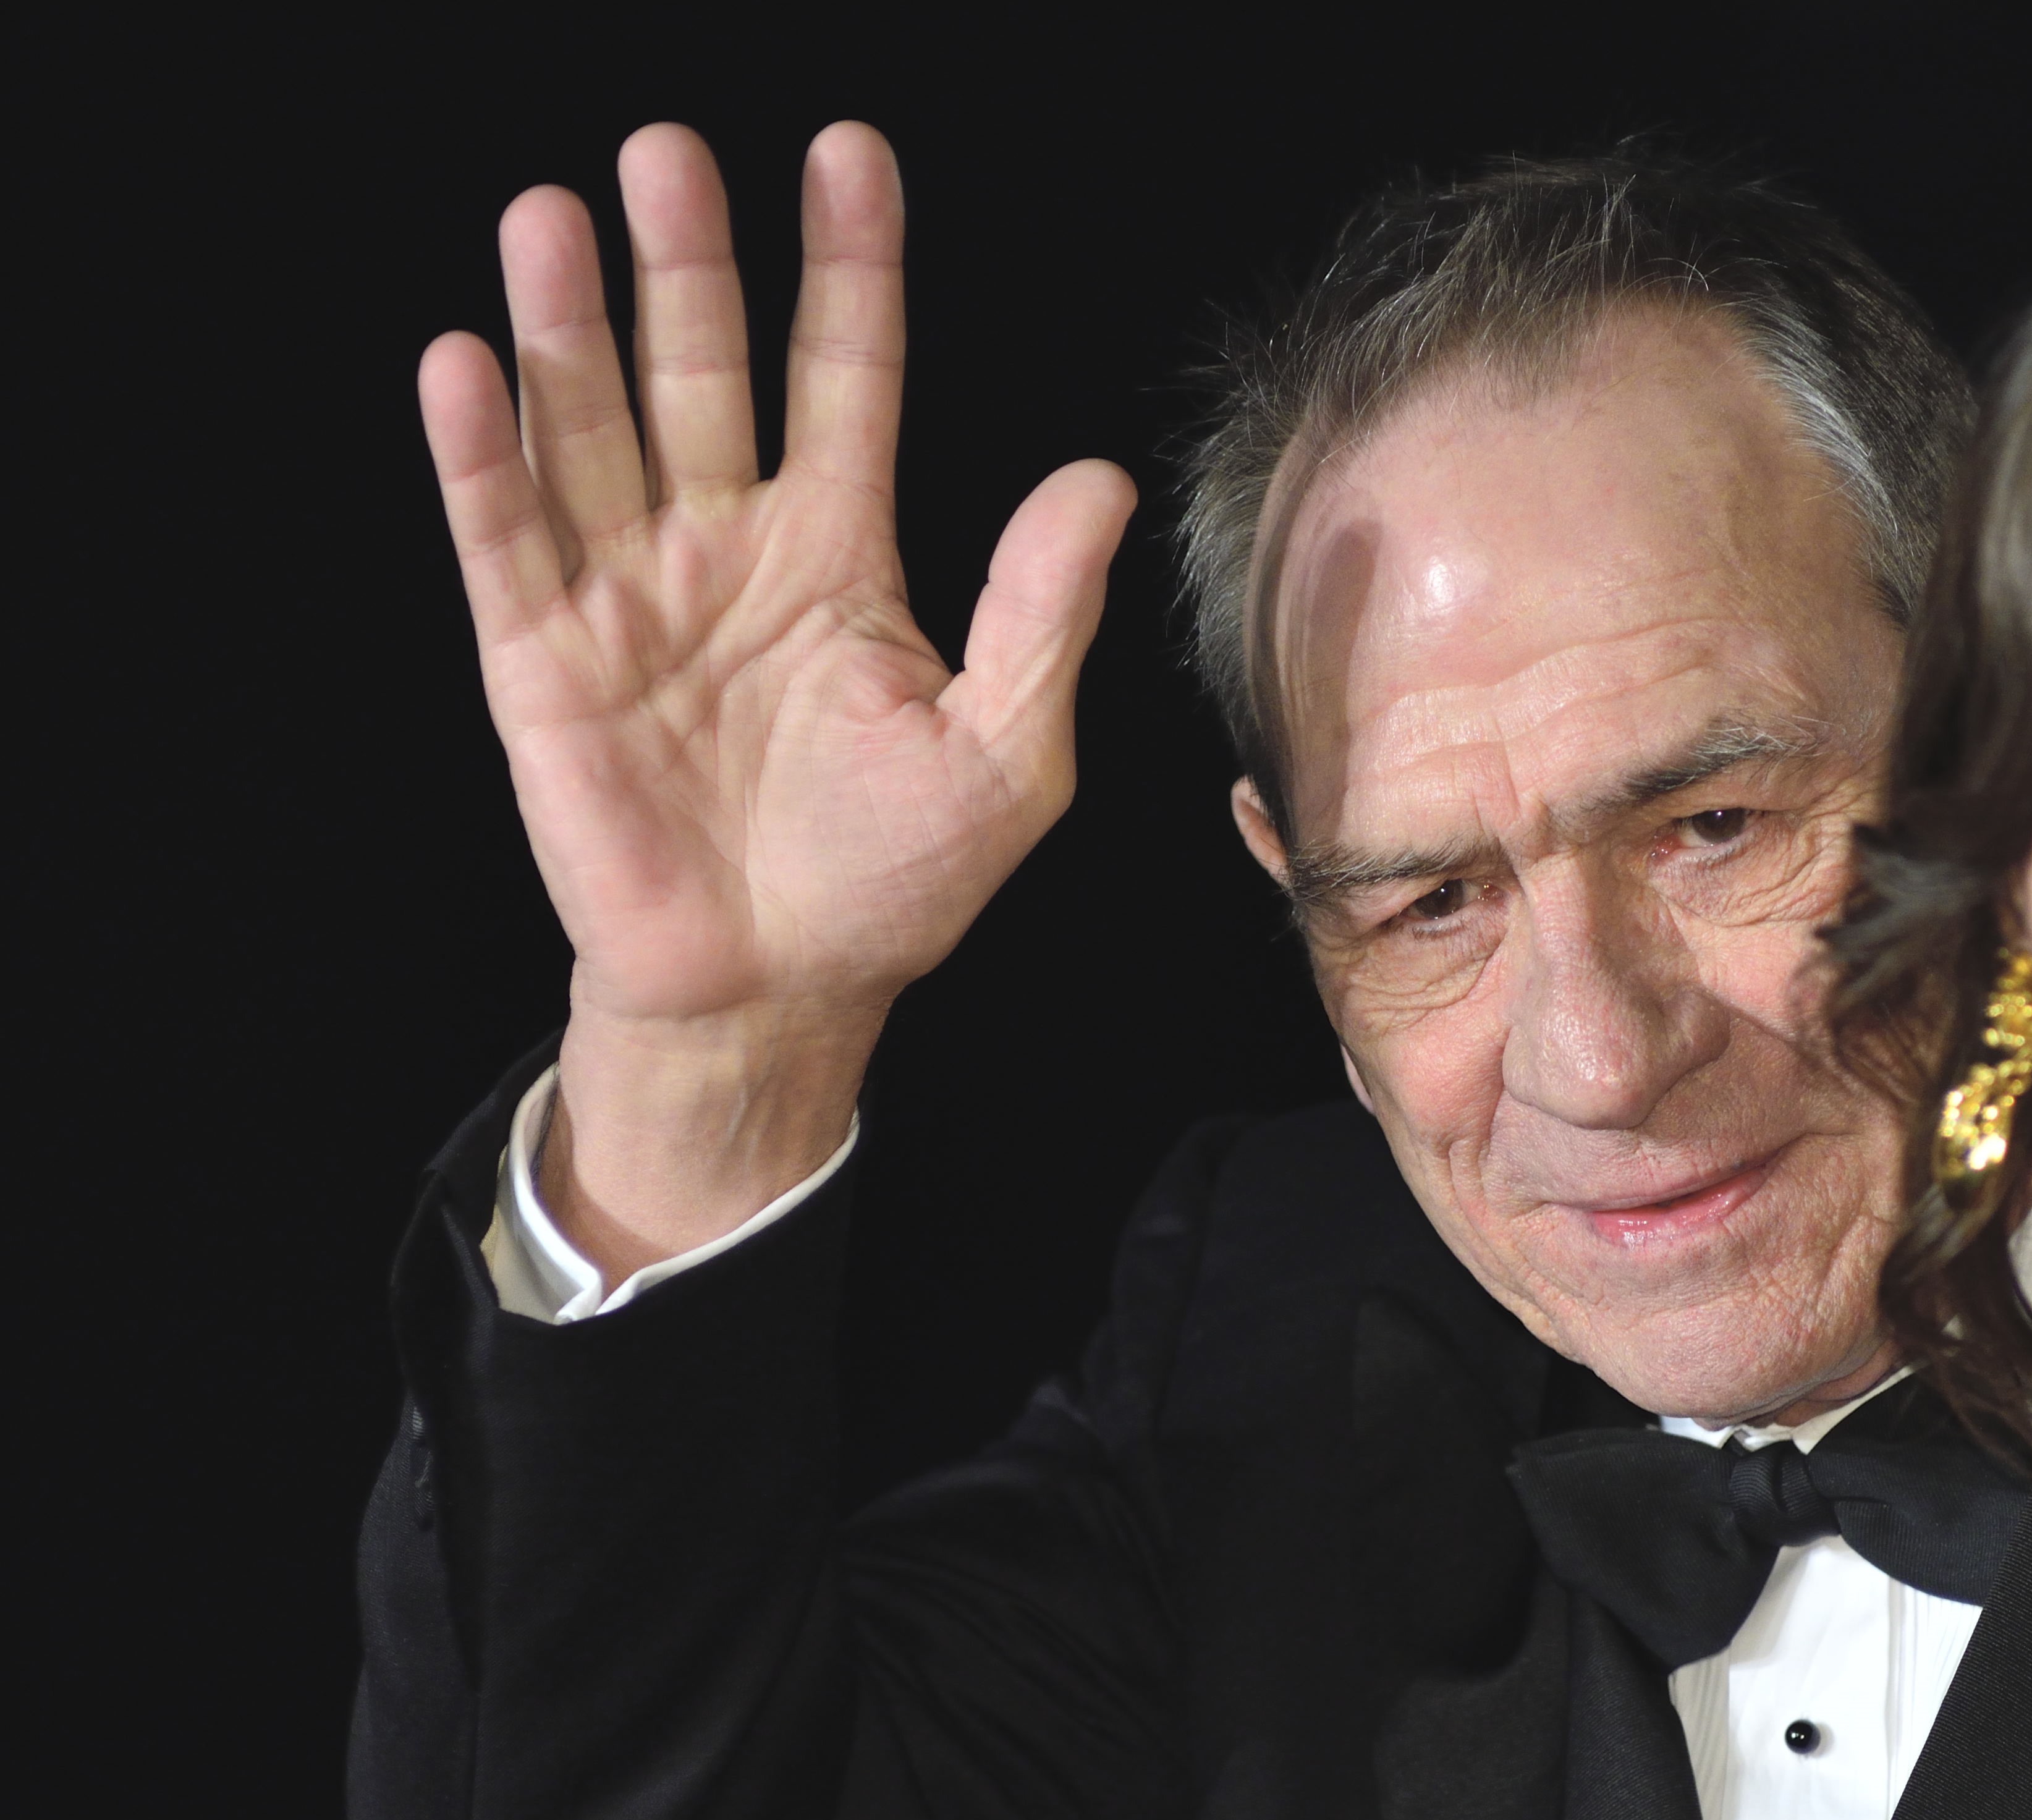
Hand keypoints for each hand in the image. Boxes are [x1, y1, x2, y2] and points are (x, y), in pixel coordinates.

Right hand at [419, 123, 1133, 1258]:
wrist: (780, 991)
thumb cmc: (895, 879)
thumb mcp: (1007, 751)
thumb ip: (1038, 613)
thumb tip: (1098, 479)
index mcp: (838, 553)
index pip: (847, 377)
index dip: (849, 270)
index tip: (847, 158)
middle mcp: (726, 547)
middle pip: (702, 373)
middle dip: (684, 264)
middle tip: (668, 151)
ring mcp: (628, 595)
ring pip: (591, 429)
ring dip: (567, 323)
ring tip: (553, 214)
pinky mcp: (544, 662)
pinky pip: (506, 540)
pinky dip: (482, 455)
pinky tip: (467, 364)